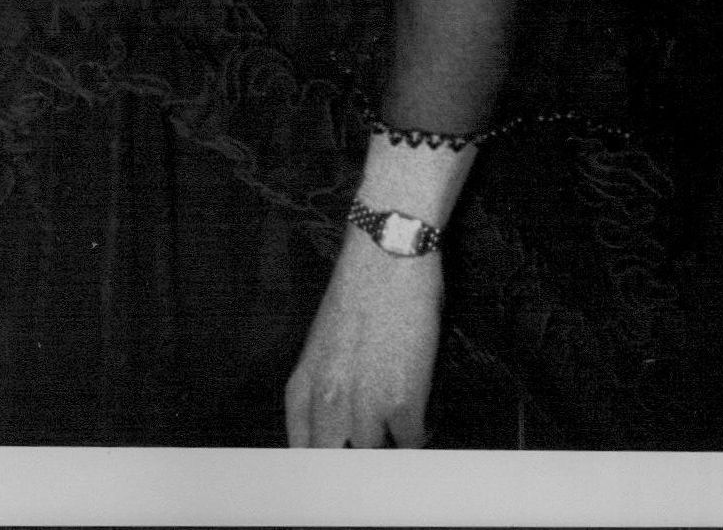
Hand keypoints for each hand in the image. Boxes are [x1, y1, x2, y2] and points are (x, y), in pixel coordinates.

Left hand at [283, 229, 442, 445]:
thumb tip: (341, 424)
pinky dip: (419, 435)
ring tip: (401, 432)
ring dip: (390, 448)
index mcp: (303, 387)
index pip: (301, 453)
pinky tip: (422, 418)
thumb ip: (325, 386)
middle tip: (373, 456)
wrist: (386, 252)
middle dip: (354, 464)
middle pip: (335, 463)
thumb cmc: (359, 288)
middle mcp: (328, 404)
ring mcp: (365, 408)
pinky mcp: (403, 402)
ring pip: (376, 456)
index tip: (338, 470)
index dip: (320, 466)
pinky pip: (412, 441)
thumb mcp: (324, 343)